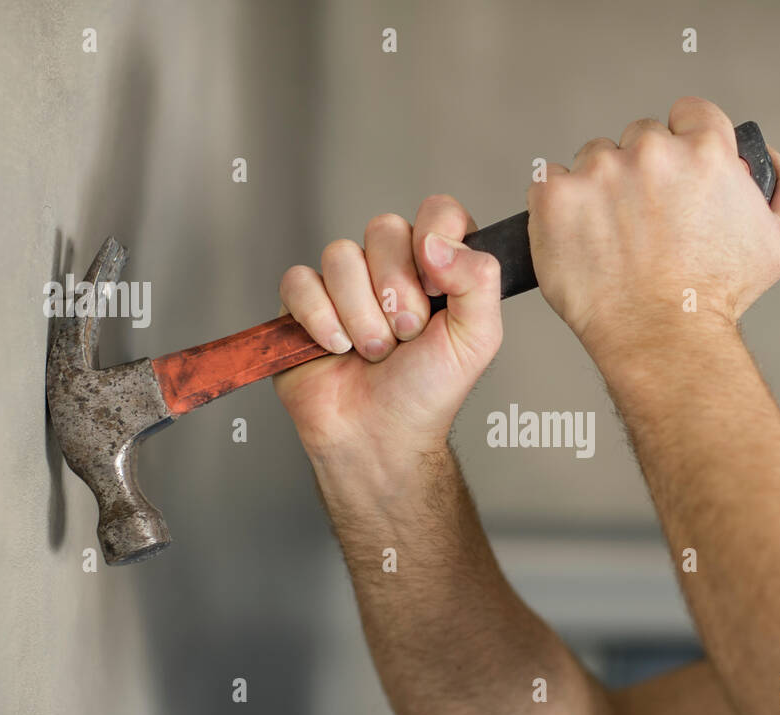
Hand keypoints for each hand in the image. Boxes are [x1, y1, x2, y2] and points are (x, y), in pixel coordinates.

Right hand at [273, 195, 502, 474]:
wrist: (379, 436)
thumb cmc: (427, 393)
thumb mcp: (477, 338)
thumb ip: (479, 279)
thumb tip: (436, 240)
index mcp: (437, 266)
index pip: (437, 212)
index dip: (433, 243)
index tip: (435, 290)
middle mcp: (390, 266)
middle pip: (384, 228)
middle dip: (397, 292)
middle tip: (406, 336)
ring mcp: (344, 282)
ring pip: (341, 254)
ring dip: (361, 315)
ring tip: (373, 352)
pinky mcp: (302, 302)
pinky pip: (300, 280)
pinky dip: (321, 320)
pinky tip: (336, 348)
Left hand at [525, 97, 779, 349]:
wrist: (661, 339)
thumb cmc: (716, 297)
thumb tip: (774, 159)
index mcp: (704, 150)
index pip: (689, 113)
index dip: (686, 144)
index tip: (679, 178)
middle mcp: (651, 151)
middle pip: (639, 137)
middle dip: (643, 170)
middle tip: (647, 222)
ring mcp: (598, 172)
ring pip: (594, 158)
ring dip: (600, 186)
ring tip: (613, 236)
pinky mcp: (555, 198)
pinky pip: (549, 181)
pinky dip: (559, 204)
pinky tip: (578, 236)